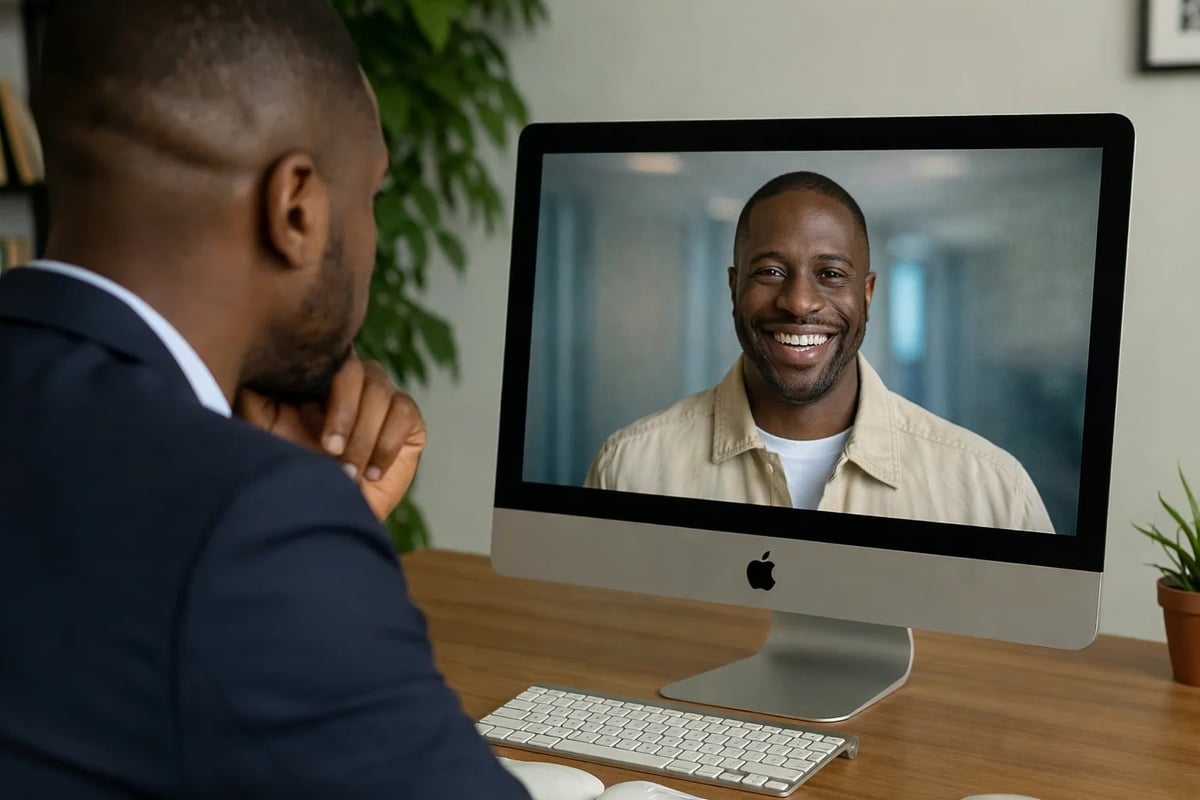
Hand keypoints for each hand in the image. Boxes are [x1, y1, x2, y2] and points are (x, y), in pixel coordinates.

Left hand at [235, 356, 427, 520]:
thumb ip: (254, 397)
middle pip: (359, 373)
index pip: (332, 360)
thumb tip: (235, 366)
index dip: (328, 395)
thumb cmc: (296, 470)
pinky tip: (373, 472)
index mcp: (322, 377)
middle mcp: (355, 381)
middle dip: (346, 416)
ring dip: (364, 437)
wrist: (329, 512)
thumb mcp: (266, 431)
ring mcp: (384, 397)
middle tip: (331, 452)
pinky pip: (404, 414)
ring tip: (349, 471)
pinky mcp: (408, 419)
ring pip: (382, 394)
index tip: (318, 436)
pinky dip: (387, 444)